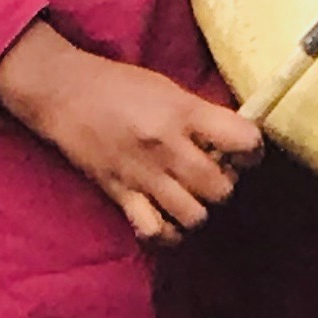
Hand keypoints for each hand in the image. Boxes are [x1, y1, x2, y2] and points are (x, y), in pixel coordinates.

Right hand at [0, 22, 262, 243]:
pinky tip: (167, 216)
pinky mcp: (121, 195)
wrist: (65, 93)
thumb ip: (201, 115)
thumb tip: (234, 141)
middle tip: (213, 172)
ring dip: (198, 208)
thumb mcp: (169, 88)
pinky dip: (167, 232)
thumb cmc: (120, 85)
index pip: (243, 139)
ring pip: (194, 216)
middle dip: (224, 183)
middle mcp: (167, 146)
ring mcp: (143, 175)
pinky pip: (156, 231)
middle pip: (220, 188)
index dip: (252, 148)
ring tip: (189, 193)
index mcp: (183, 112)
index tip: (245, 149)